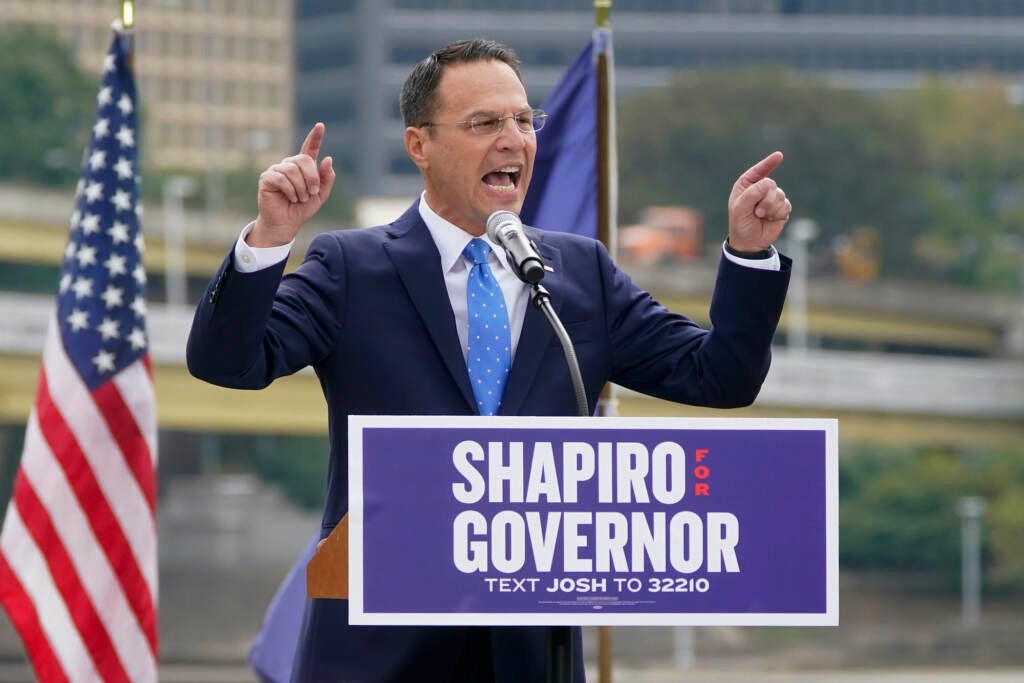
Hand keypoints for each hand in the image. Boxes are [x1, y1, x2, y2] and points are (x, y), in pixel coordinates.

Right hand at [249, 123, 335, 246]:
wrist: (287, 223)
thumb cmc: (302, 209)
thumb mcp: (320, 195)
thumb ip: (326, 178)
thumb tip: (327, 158)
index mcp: (303, 168)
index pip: (309, 148)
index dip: (315, 137)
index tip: (321, 125)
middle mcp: (289, 165)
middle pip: (304, 160)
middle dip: (312, 178)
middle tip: (312, 193)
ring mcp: (277, 170)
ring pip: (292, 170)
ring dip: (301, 187)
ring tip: (300, 198)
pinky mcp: (267, 178)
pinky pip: (280, 178)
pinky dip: (289, 190)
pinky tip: (290, 198)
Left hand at [727, 151, 790, 252]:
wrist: (750, 243)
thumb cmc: (740, 224)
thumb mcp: (740, 208)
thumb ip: (751, 193)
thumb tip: (769, 183)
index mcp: (747, 185)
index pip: (759, 170)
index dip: (769, 163)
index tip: (779, 155)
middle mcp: (760, 189)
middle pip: (771, 185)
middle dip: (765, 200)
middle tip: (756, 212)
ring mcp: (772, 198)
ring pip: (780, 195)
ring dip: (771, 208)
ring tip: (761, 216)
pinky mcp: (781, 208)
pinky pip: (786, 205)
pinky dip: (778, 214)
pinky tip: (770, 219)